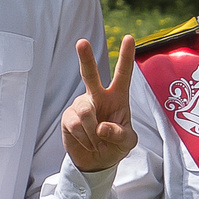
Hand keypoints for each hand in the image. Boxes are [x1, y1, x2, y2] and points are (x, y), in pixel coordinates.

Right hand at [63, 34, 138, 171]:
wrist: (97, 161)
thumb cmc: (116, 146)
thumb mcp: (128, 142)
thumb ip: (119, 134)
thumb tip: (101, 127)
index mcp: (118, 97)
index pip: (123, 74)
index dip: (126, 56)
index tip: (129, 37)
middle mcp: (98, 96)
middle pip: (90, 75)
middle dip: (85, 58)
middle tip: (82, 42)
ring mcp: (82, 105)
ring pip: (85, 111)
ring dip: (93, 131)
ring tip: (97, 141)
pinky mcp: (69, 117)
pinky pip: (75, 125)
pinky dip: (84, 138)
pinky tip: (87, 141)